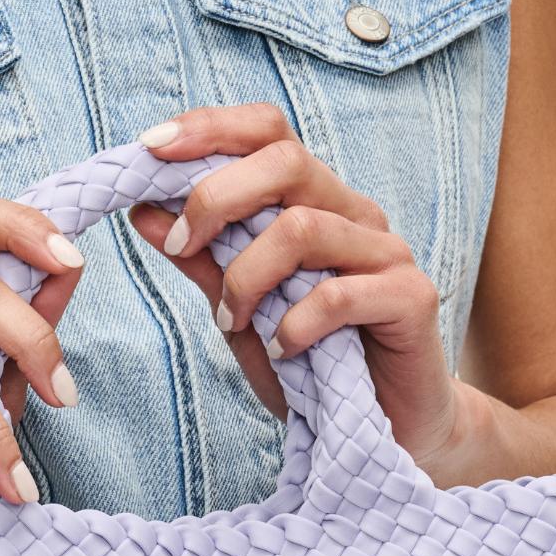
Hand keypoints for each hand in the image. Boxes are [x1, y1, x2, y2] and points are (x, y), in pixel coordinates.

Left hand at [127, 103, 491, 478]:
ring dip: (246, 276)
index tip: (150, 147)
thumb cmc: (311, 364)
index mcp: (315, 200)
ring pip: (302, 227)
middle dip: (216, 196)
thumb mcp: (240, 309)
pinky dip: (294, 323)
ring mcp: (387, 252)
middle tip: (179, 246)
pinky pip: (339, 293)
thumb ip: (201, 259)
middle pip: (286, 160)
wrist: (385, 427)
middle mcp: (354, 213)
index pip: (268, 131)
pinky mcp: (411, 298)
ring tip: (230, 320)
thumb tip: (143, 208)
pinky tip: (282, 349)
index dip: (210, 128)